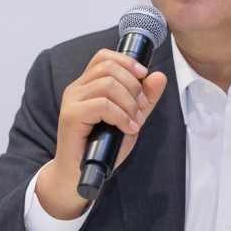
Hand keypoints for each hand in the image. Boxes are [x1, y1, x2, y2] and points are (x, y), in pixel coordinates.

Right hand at [36, 49, 166, 218]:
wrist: (79, 174)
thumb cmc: (102, 147)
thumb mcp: (130, 119)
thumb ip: (144, 99)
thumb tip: (159, 76)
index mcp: (87, 84)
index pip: (103, 56)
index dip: (126, 61)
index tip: (143, 75)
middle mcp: (76, 88)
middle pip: (108, 67)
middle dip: (133, 85)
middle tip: (141, 107)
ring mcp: (72, 101)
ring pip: (107, 85)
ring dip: (129, 103)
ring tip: (135, 121)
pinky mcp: (71, 116)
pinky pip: (102, 105)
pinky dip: (121, 116)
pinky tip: (128, 128)